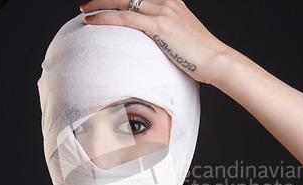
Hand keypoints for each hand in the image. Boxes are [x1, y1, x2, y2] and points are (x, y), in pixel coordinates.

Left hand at [81, 0, 230, 83]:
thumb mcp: (183, 38)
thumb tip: (156, 45)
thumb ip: (168, 34)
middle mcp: (167, 2)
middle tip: (87, 5)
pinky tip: (92, 21)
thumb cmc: (201, 56)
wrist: (217, 60)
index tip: (106, 3)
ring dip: (100, 5)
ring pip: (123, 2)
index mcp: (172, 3)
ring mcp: (164, 12)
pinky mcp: (161, 26)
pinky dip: (106, 18)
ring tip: (84, 11)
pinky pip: (126, 18)